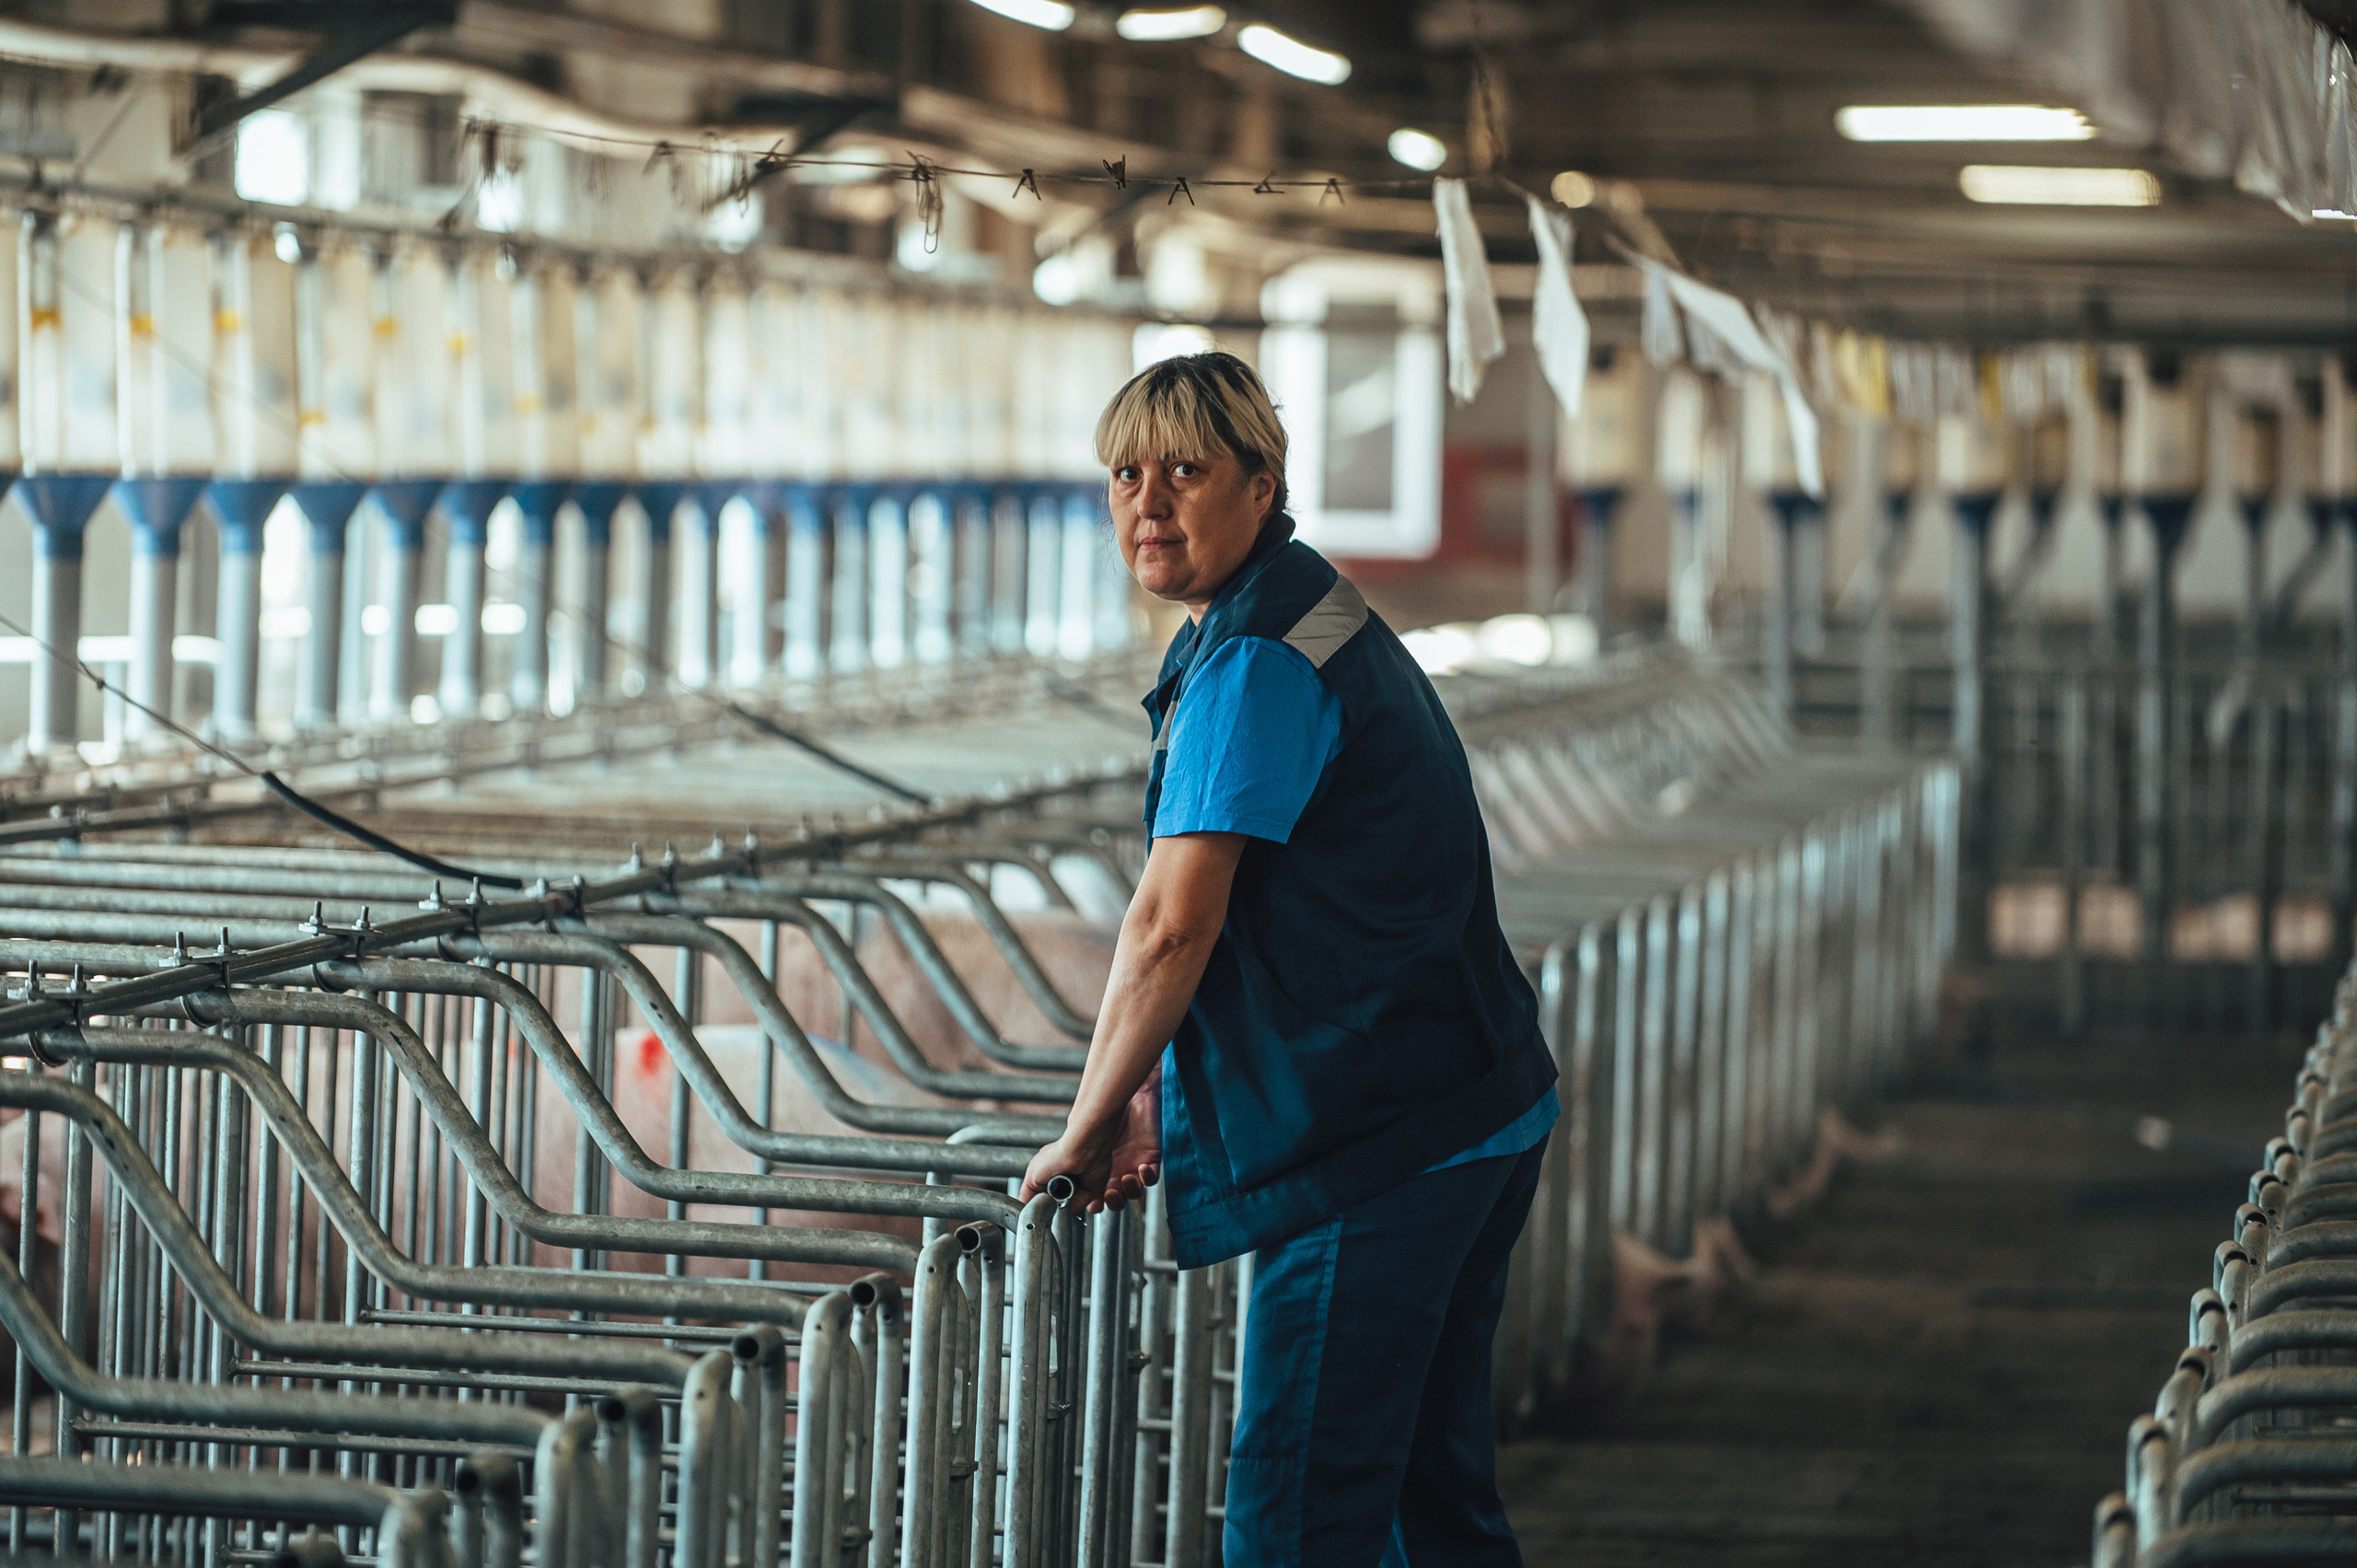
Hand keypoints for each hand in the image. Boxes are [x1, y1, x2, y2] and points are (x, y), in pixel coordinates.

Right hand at [1020, 1075, 1160, 1214]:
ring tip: (1122, 1180)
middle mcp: (1110, 1173)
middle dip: (1113, 1202)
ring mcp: (1129, 1164)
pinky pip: (1152, 1176)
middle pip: (1117, 1200)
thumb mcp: (1038, 1171)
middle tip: (1106, 1194)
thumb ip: (1034, 1193)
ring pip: (1134, 1192)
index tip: (1092, 1205)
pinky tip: (1139, 1169)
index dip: (1095, 1206)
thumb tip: (1030, 1211)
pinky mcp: (1146, 1156)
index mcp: (1090, 1179)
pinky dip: (1147, 1177)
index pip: (1096, 1202)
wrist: (1096, 1116)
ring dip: (1129, 1192)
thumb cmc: (1069, 1140)